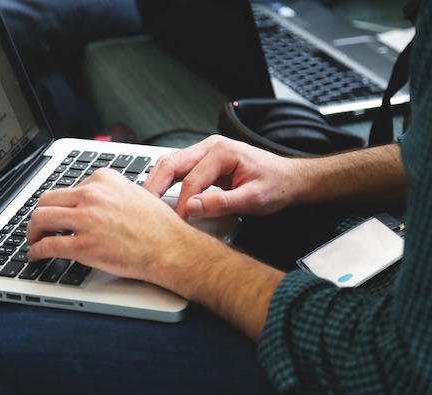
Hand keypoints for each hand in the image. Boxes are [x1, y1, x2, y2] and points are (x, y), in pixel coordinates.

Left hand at [25, 168, 212, 283]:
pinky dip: (36, 251)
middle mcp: (92, 195)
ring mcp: (86, 220)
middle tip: (39, 227)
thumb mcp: (134, 194)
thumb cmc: (159, 226)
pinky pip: (48, 245)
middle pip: (47, 200)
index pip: (68, 188)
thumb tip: (91, 203)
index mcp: (103, 180)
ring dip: (32, 232)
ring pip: (40, 219)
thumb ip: (110, 194)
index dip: (60, 204)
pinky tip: (36, 255)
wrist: (171, 248)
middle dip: (39, 216)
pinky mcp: (83, 245)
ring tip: (34, 240)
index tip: (57, 213)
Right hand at [144, 135, 302, 218]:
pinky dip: (165, 181)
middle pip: (171, 163)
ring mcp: (205, 152)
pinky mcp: (204, 161)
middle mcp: (210, 147)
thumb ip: (221, 203)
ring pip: (170, 164)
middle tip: (142, 207)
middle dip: (154, 185)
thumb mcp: (253, 199)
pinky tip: (157, 195)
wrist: (289, 179)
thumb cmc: (276, 185)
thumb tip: (192, 207)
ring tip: (145, 202)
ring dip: (156, 181)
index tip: (179, 222)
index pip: (192, 179)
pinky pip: (178, 169)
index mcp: (222, 152)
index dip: (182, 203)